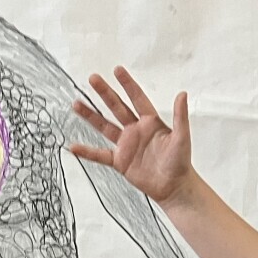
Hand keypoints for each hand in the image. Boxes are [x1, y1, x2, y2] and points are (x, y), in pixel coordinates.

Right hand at [69, 67, 194, 206]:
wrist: (174, 187)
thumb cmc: (180, 162)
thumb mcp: (182, 137)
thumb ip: (180, 116)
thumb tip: (182, 94)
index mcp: (150, 122)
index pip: (137, 98)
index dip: (127, 84)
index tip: (117, 70)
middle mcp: (136, 130)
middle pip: (117, 107)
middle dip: (105, 92)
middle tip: (93, 78)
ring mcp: (126, 145)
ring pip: (105, 126)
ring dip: (91, 116)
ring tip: (76, 104)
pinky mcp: (120, 161)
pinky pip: (100, 155)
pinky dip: (87, 152)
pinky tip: (74, 146)